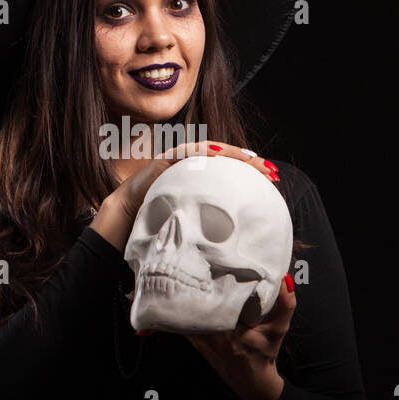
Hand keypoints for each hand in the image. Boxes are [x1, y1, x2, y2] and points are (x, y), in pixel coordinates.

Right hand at [91, 141, 277, 251]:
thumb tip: (238, 248)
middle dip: (250, 164)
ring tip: (253, 160)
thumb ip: (211, 230)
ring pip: (212, 152)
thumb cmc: (157, 228)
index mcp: (202, 185)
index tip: (273, 181)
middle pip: (227, 161)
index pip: (231, 175)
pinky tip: (221, 153)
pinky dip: (206, 151)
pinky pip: (189, 151)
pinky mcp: (166, 160)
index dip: (252, 175)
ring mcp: (180, 162)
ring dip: (234, 154)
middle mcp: (193, 170)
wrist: (125, 222)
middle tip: (270, 171)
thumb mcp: (192, 228)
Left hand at [184, 272, 295, 399]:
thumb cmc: (265, 353)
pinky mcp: (196, 342)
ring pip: (188, 311)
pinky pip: (184, 322)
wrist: (252, 381)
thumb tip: (284, 279)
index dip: (211, 280)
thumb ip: (286, 304)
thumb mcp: (279, 329)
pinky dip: (185, 309)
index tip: (213, 263)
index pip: (216, 300)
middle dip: (197, 283)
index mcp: (230, 331)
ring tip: (190, 272)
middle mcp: (212, 334)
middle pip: (198, 302)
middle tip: (198, 262)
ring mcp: (200, 339)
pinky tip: (186, 293)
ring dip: (189, 294)